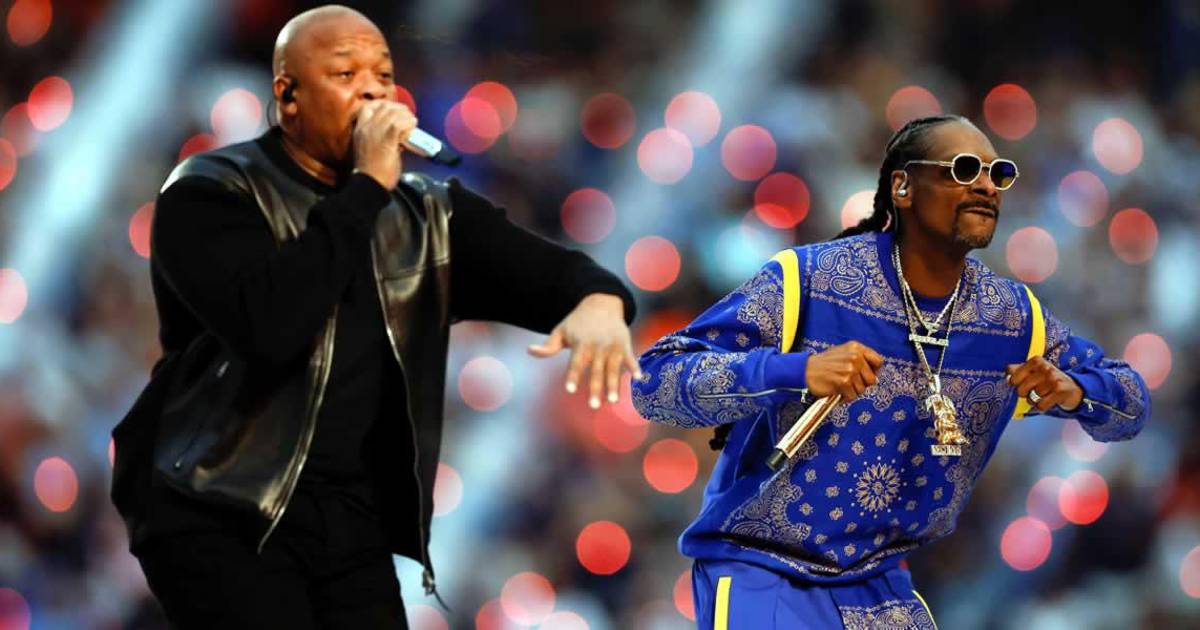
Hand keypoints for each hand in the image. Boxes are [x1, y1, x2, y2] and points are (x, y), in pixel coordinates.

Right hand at [352, 100, 417, 189]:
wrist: (370, 184)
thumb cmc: (372, 171)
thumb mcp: (370, 148)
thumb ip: (380, 137)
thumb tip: (398, 132)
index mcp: (359, 129)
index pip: (368, 106)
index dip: (384, 105)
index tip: (394, 110)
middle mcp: (366, 127)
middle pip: (384, 106)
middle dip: (399, 108)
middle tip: (408, 116)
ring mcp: (375, 132)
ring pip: (393, 112)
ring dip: (407, 116)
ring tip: (412, 122)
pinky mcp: (387, 139)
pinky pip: (400, 123)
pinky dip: (409, 123)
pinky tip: (413, 127)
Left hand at [528, 293, 638, 408]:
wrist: (601, 302)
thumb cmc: (577, 322)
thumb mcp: (560, 331)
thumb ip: (548, 346)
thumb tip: (529, 351)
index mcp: (581, 344)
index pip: (576, 363)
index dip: (572, 376)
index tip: (569, 390)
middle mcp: (598, 346)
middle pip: (596, 370)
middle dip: (595, 388)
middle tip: (594, 406)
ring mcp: (613, 346)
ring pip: (613, 368)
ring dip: (614, 384)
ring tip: (612, 401)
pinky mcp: (625, 344)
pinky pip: (631, 358)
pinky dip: (635, 367)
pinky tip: (639, 379)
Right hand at [804, 341, 883, 400]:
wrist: (804, 370)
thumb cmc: (823, 364)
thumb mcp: (843, 353)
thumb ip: (859, 358)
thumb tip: (875, 374)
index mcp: (856, 348)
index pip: (878, 361)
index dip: (873, 371)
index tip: (865, 375)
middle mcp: (855, 356)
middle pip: (872, 379)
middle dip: (862, 384)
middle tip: (849, 383)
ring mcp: (850, 369)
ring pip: (862, 389)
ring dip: (852, 391)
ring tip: (840, 386)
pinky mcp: (844, 381)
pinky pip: (853, 396)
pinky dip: (845, 397)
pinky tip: (837, 391)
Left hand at [1006, 356, 1082, 411]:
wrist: (1073, 389)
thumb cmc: (1049, 380)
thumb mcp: (1034, 371)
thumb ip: (1018, 370)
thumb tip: (1007, 372)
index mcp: (1036, 361)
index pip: (1013, 375)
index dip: (1015, 383)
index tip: (1022, 383)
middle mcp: (1045, 368)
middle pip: (1021, 388)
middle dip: (1025, 393)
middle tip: (1034, 391)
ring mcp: (1053, 379)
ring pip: (1031, 398)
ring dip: (1034, 400)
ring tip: (1043, 395)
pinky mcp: (1060, 391)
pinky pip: (1041, 405)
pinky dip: (1041, 407)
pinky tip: (1048, 401)